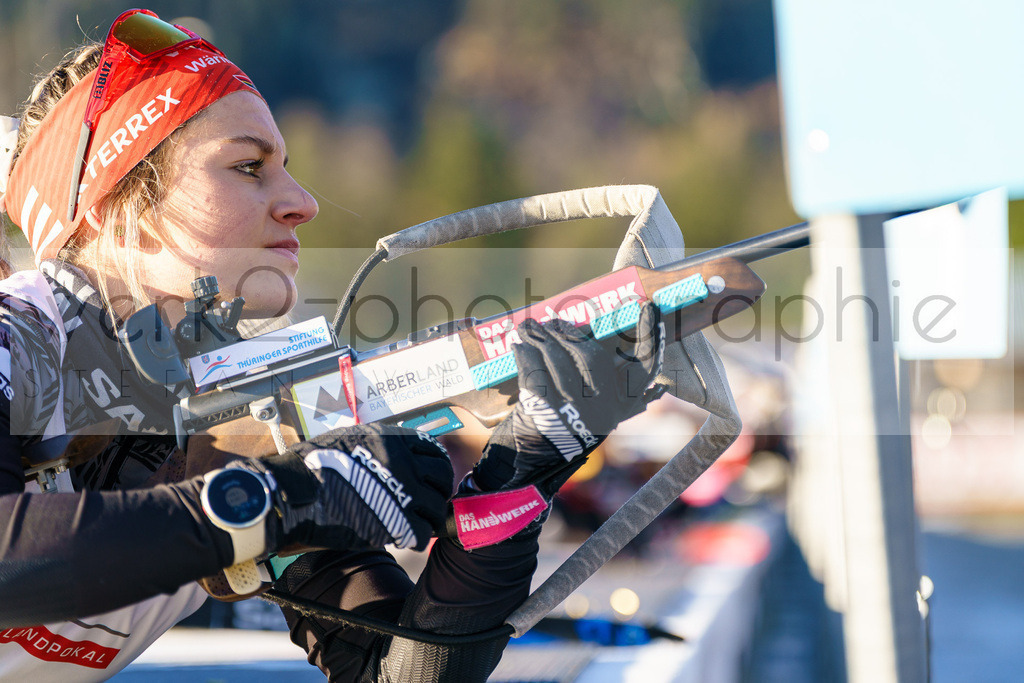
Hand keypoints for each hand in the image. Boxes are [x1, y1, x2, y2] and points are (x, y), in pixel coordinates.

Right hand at [235, 423, 452, 551]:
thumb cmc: (312, 466)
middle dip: (438, 490)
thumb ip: (374, 443)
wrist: (295, 494)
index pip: (434, 451)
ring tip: (415, 523)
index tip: (429, 478)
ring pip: (436, 508)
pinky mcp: (395, 523)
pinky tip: (405, 538)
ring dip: (428, 517)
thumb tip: (383, 448)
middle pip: (443, 478)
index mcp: (394, 440)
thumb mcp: (348, 438)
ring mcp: (403, 493)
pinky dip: (417, 538)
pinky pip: (423, 533)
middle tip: (426, 502)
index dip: (434, 467)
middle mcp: (405, 463)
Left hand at [471, 302, 664, 495]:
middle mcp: (603, 411)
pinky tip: (518, 345)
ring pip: (559, 361)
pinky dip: (524, 355)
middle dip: (570, 333)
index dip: (651, 337)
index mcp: (621, 408)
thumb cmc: (560, 430)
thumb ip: (600, 383)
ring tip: (529, 327)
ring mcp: (575, 413)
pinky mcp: (546, 414)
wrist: (529, 469)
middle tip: (553, 322)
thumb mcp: (591, 412)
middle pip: (593, 356)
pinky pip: (535, 372)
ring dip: (541, 338)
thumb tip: (587, 334)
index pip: (646, 368)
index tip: (647, 309)